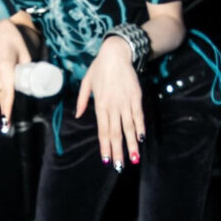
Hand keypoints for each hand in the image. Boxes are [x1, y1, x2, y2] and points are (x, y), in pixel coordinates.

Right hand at [0, 19, 32, 130]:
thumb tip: (33, 85)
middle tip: (3, 128)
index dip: (8, 108)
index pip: (7, 92)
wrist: (0, 29)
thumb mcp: (26, 55)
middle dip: (0, 114)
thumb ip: (27, 70)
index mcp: (5, 67)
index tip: (8, 120)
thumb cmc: (16, 41)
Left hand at [75, 37, 145, 168]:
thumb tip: (79, 115)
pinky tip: (141, 138)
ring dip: (131, 144)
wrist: (116, 54)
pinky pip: (138, 116)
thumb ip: (82, 100)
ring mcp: (125, 102)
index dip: (105, 146)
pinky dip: (140, 128)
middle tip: (120, 166)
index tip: (106, 159)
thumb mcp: (86, 82)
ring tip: (134, 158)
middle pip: (115, 133)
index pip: (102, 130)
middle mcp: (113, 106)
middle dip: (118, 151)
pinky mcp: (136, 97)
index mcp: (100, 104)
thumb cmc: (99, 68)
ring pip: (128, 128)